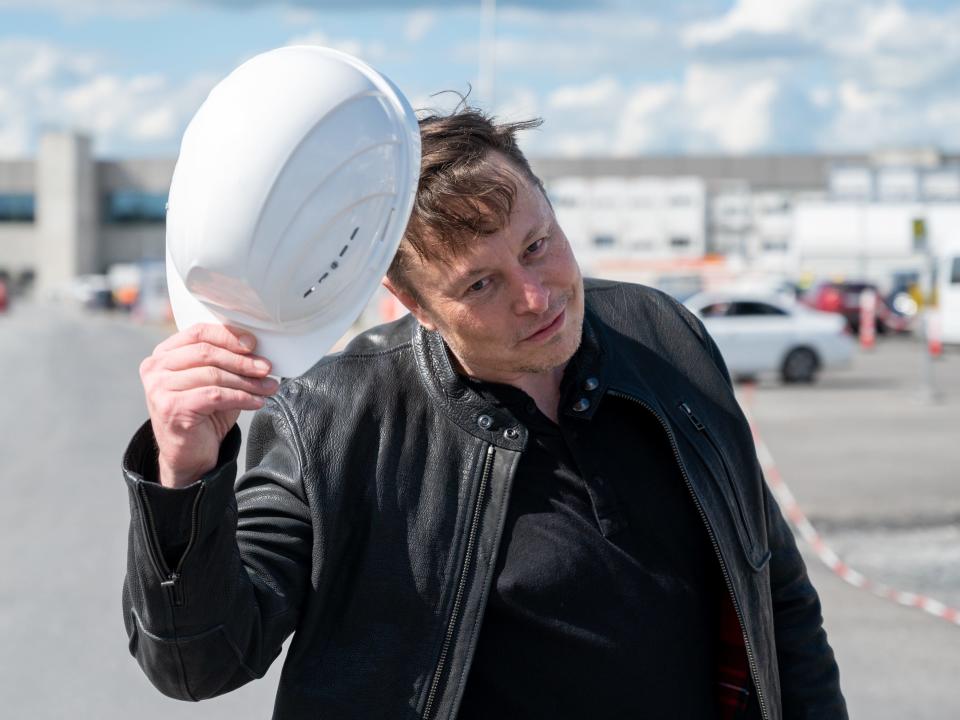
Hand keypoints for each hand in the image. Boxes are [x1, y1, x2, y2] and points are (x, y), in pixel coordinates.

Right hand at [139, 324, 277, 487]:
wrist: (189, 455)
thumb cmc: (203, 414)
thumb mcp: (215, 382)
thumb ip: (227, 362)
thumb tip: (259, 352)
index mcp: (163, 354)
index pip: (198, 332)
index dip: (229, 336)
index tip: (254, 344)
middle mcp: (155, 368)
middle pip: (207, 353)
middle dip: (243, 361)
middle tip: (267, 368)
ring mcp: (159, 388)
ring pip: (213, 375)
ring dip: (247, 382)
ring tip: (267, 388)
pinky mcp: (171, 407)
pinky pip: (215, 395)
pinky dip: (241, 398)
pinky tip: (257, 402)